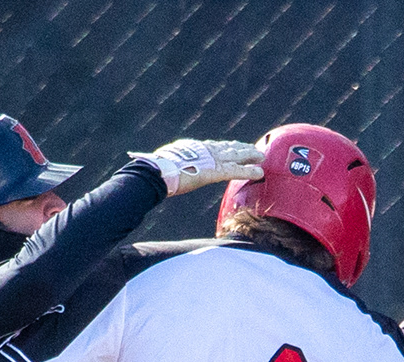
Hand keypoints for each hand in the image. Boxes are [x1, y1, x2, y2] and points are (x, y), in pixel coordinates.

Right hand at [129, 139, 264, 195]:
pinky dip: (249, 171)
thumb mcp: (159, 164)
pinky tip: (259, 173)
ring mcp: (212, 159)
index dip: (223, 147)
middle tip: (252, 148)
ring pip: (236, 156)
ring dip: (250, 156)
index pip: (212, 146)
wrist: (157, 172)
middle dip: (241, 148)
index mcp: (192, 147)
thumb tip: (143, 168)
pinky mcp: (216, 171)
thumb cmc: (154, 170)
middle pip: (227, 147)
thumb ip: (163, 166)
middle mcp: (205, 150)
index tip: (230, 147)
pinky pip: (237, 171)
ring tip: (261, 157)